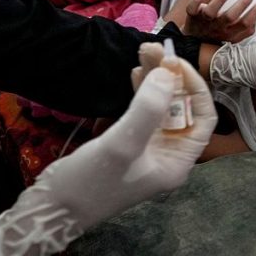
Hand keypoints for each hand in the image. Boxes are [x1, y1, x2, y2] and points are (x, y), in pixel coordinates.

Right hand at [0, 44, 215, 254]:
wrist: (53, 208)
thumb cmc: (91, 182)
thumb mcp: (122, 144)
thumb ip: (148, 108)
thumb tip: (168, 73)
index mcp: (178, 161)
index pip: (202, 117)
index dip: (193, 86)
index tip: (173, 62)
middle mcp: (167, 154)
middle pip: (180, 107)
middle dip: (170, 76)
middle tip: (153, 47)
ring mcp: (148, 148)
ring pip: (160, 105)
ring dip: (154, 78)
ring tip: (143, 50)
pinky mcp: (128, 143)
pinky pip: (143, 111)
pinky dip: (141, 90)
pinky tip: (135, 73)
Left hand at [182, 0, 255, 43]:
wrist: (192, 44)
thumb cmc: (217, 36)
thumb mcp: (233, 37)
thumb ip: (245, 30)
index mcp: (229, 33)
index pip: (244, 25)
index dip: (254, 14)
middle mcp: (217, 28)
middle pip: (229, 17)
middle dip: (240, 6)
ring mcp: (204, 22)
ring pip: (211, 12)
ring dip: (220, 0)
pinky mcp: (192, 16)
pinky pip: (191, 8)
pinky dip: (196, 1)